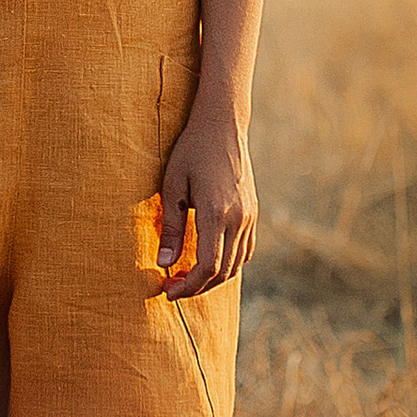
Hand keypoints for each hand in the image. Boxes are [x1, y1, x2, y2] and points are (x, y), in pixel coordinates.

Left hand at [156, 100, 255, 300]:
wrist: (222, 125)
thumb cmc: (191, 151)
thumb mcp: (172, 185)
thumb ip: (170, 227)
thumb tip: (163, 265)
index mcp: (216, 213)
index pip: (208, 266)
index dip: (188, 286)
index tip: (168, 291)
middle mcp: (239, 219)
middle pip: (223, 272)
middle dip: (197, 286)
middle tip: (173, 288)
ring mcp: (250, 216)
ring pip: (237, 264)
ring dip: (213, 277)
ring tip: (187, 276)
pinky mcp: (253, 213)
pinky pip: (245, 250)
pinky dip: (228, 263)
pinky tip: (208, 259)